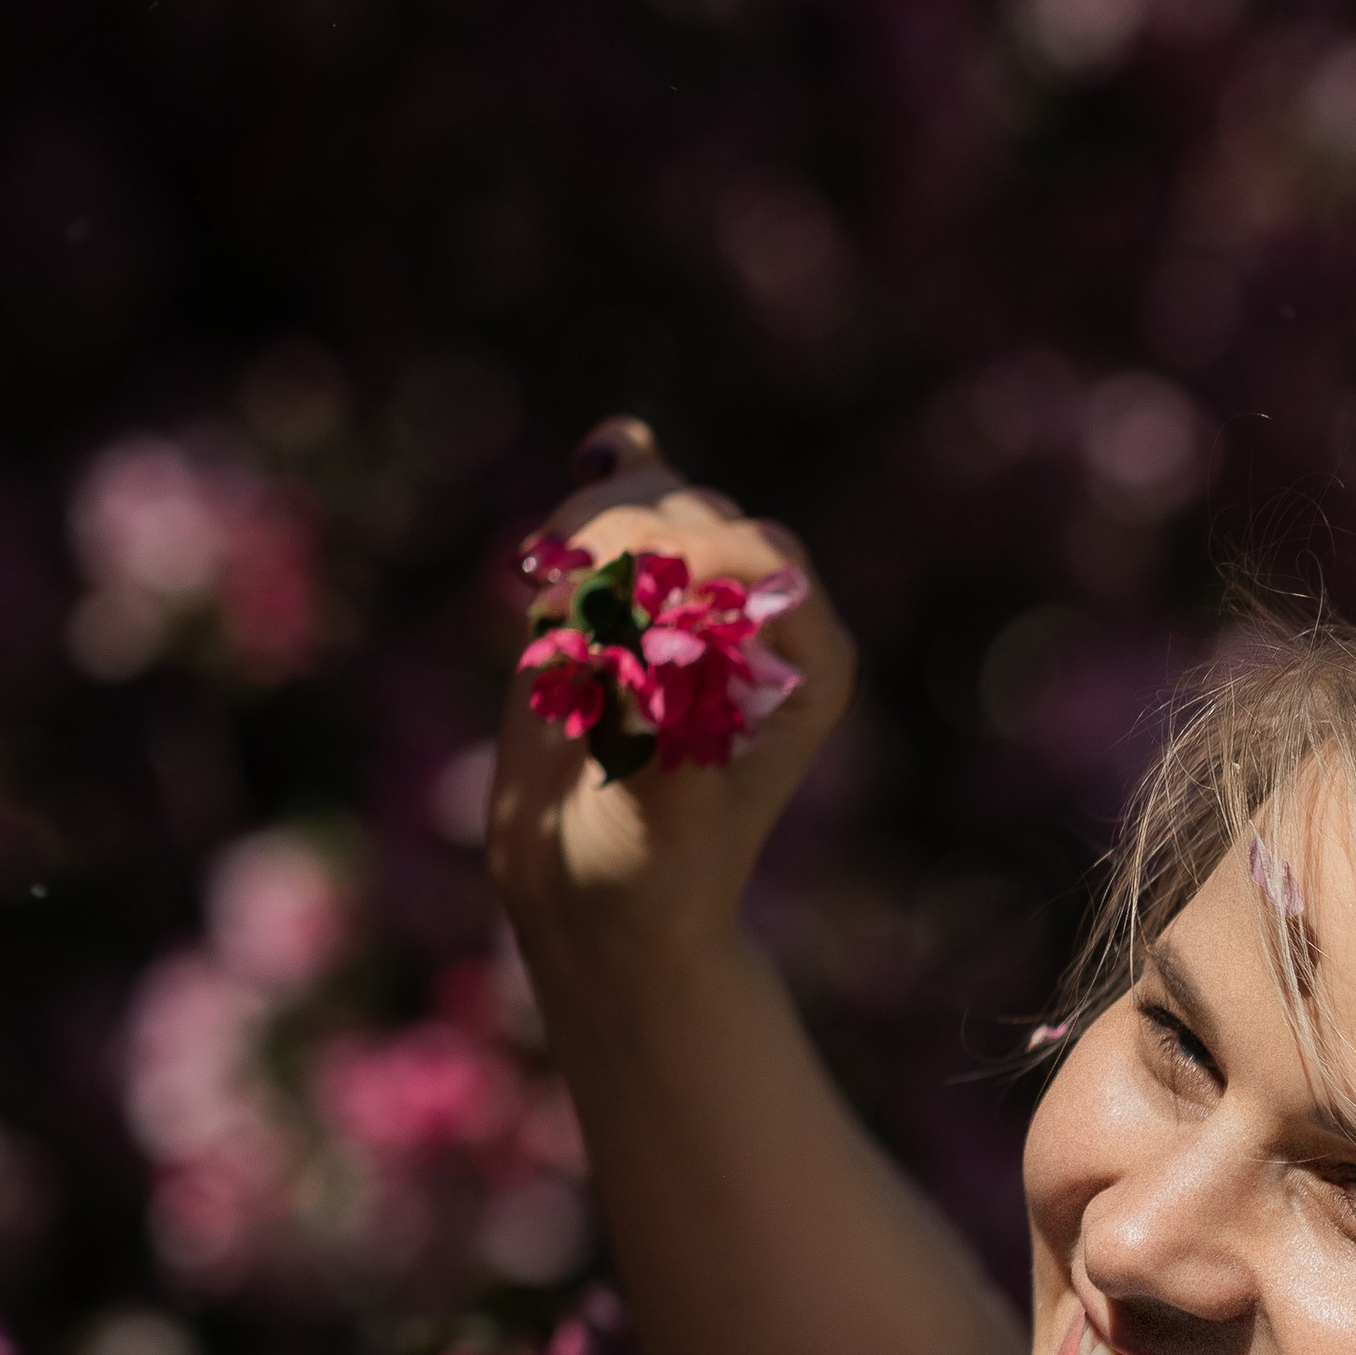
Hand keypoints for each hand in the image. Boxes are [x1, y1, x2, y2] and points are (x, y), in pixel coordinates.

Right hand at [487, 415, 857, 964]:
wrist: (596, 893)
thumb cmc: (649, 875)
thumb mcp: (662, 817)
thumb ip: (659, 730)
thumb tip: (641, 645)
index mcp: (809, 667)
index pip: (766, 563)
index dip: (687, 561)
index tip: (607, 612)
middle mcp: (765, 621)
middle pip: (704, 518)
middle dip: (623, 548)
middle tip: (554, 621)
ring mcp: (694, 596)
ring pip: (653, 500)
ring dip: (588, 531)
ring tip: (546, 618)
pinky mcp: (628, 588)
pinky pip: (629, 492)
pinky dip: (606, 476)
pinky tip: (593, 461)